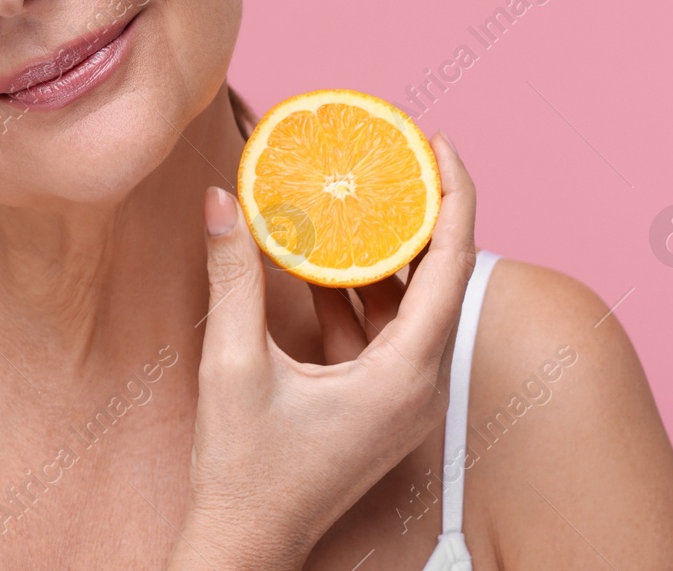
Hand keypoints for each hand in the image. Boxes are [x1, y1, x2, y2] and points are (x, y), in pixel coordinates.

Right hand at [168, 132, 477, 570]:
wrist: (245, 543)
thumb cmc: (244, 470)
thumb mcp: (233, 366)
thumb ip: (233, 279)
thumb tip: (220, 201)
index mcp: (404, 377)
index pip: (451, 266)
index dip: (452, 196)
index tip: (436, 143)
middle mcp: (418, 385)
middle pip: (441, 277)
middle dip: (423, 209)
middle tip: (399, 151)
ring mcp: (403, 395)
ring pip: (412, 302)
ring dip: (390, 247)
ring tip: (368, 186)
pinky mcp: (380, 401)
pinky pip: (386, 328)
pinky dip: (363, 287)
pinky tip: (330, 250)